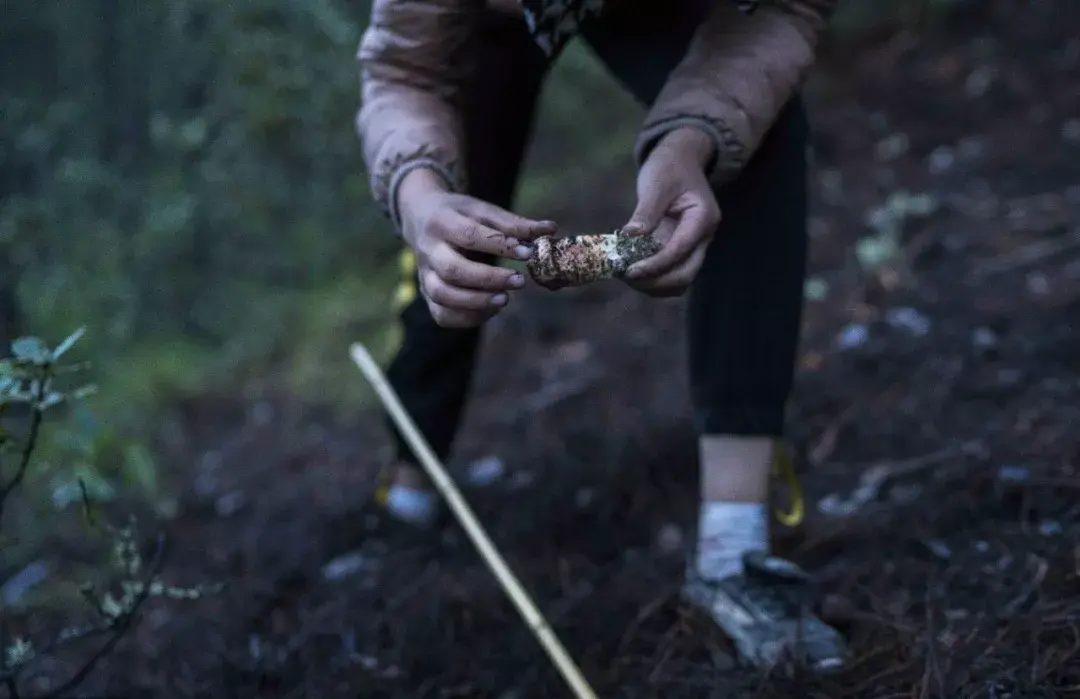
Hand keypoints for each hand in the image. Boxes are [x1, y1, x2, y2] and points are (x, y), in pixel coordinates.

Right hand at [397, 169, 557, 327]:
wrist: (419, 217)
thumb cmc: (459, 215)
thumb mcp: (481, 210)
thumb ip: (514, 224)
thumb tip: (551, 229)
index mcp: (441, 222)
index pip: (470, 235)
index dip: (500, 246)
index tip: (528, 252)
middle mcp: (428, 250)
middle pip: (453, 270)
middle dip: (488, 279)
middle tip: (520, 281)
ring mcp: (424, 274)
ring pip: (443, 296)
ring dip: (476, 302)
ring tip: (505, 299)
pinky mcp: (426, 294)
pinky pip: (442, 315)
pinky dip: (467, 318)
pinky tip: (491, 309)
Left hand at [621, 128, 721, 296]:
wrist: (682, 160)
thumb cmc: (670, 167)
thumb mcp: (657, 182)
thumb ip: (646, 211)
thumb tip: (628, 237)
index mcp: (702, 218)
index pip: (679, 251)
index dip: (654, 265)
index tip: (628, 270)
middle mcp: (703, 237)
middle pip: (685, 275)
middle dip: (654, 282)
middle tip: (625, 275)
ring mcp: (694, 246)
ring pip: (679, 281)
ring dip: (653, 284)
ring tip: (625, 274)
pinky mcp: (682, 250)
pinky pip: (670, 273)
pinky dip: (652, 278)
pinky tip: (632, 268)